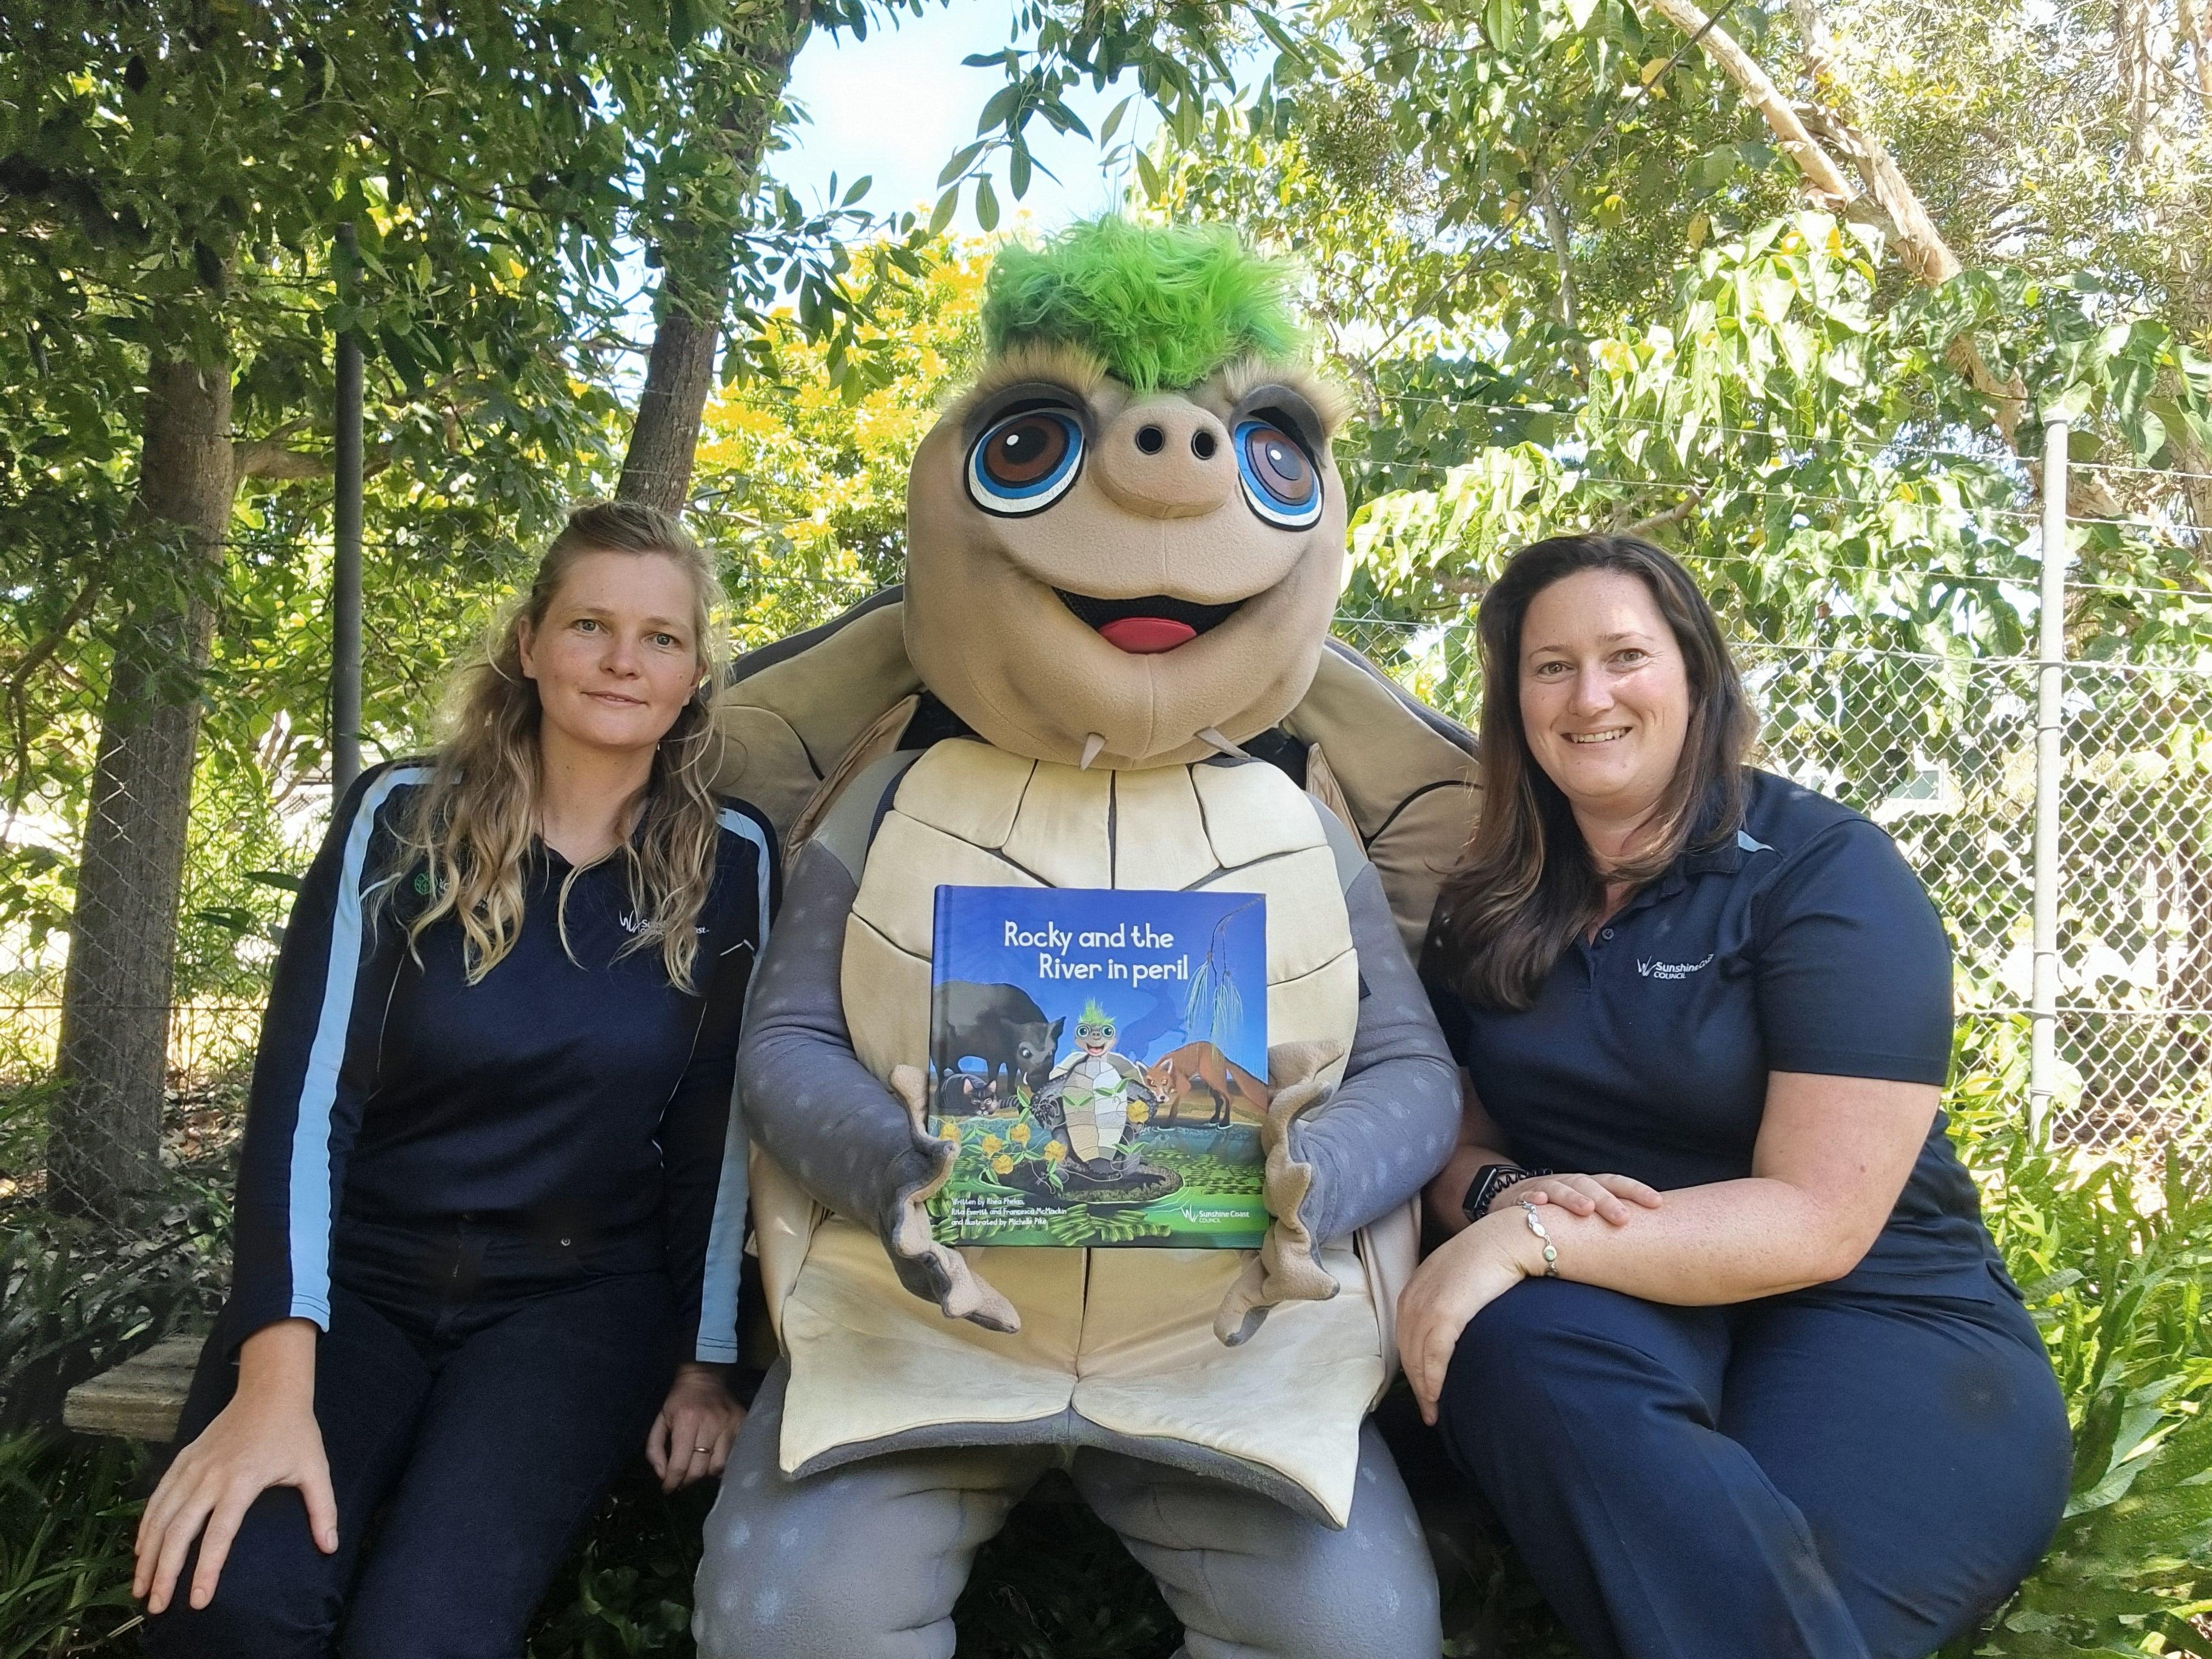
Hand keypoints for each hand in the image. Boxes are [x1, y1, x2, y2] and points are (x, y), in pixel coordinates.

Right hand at [133, 1380, 334, 1614]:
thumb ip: (322, 1509)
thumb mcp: (315, 1468)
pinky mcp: (182, 1458)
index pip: (219, 1534)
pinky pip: (157, 1497)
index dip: (207, 1569)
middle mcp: (210, 1476)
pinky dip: (146, 1525)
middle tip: (157, 1607)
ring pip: (161, 1517)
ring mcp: (192, 1467)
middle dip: (164, 1572)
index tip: (198, 1601)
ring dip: (147, 1555)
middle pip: (179, 1531)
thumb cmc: (295, 1432)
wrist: (270, 1390)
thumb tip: (330, 1546)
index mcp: (242, 1481)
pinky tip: (140, 1550)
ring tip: (140, 1588)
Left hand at [646, 1363, 744, 1492]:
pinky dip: (723, 1463)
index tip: (668, 1488)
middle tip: (681, 1481)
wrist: (705, 1375)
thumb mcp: (659, 1419)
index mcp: (686, 1421)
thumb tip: (662, 1475)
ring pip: (719, 1466)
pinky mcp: (743, 1423)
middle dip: (687, 1480)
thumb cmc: (679, 1399)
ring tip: (698, 1469)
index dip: (672, 1481)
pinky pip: (734, 1455)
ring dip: (705, 1473)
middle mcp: (711, 1424)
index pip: (680, 1464)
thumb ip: (654, 1448)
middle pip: (700, 1469)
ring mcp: (730, 1424)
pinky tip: (713, 1460)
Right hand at [882, 1064, 1018, 1332]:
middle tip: (937, 1271)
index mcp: (902, 1187)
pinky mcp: (945, 1273)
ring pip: (937, 1279)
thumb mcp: (910, 1127)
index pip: (912, 1170)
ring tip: (965, 1308)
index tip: (945, 1148)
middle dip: (929, 1260)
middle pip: (915, 1246)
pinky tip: (1010, 1322)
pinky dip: (985, 1308)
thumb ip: (912, 1100)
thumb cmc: (911, 1163)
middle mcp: (907, 1228)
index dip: (928, 1160)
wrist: (892, 1198)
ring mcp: (923, 1258)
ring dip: (955, 1292)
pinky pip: (966, 1292)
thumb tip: (904, 1073)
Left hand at [1396, 1210, 1541, 1426]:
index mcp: (1415, 1286)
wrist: (1509, 1238)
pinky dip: (1433, 1381)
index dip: (1411, 1362)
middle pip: (1407, 1350)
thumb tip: (1457, 1321)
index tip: (1420, 1385)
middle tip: (1427, 1409)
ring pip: (1416, 1358)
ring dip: (1424, 1389)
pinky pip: (1433, 1357)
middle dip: (1415, 1382)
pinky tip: (1437, 1398)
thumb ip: (1451, 1296)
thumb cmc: (1493, 1255)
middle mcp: (1414, 1296)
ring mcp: (1426, 1305)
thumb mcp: (1461, 1275)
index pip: (1405, 1333)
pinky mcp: (1444, 1314)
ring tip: (1434, 1411)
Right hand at [1509, 1171, 1661, 1226]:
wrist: (1510, 1201)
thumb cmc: (1557, 1213)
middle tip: (1624, 1218)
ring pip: (1559, 1189)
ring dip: (1573, 1197)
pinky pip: (1524, 1198)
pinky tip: (1539, 1204)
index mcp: (1588, 1186)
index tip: (1658, 1203)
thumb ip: (1609, 1216)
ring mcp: (1542, 1189)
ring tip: (1586, 1210)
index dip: (1636, 1191)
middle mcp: (1568, 1183)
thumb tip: (1654, 1233)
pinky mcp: (1517, 1199)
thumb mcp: (1584, 1210)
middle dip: (1607, 1200)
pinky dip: (1531, 1199)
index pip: (1615, 1183)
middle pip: (1590, 1185)